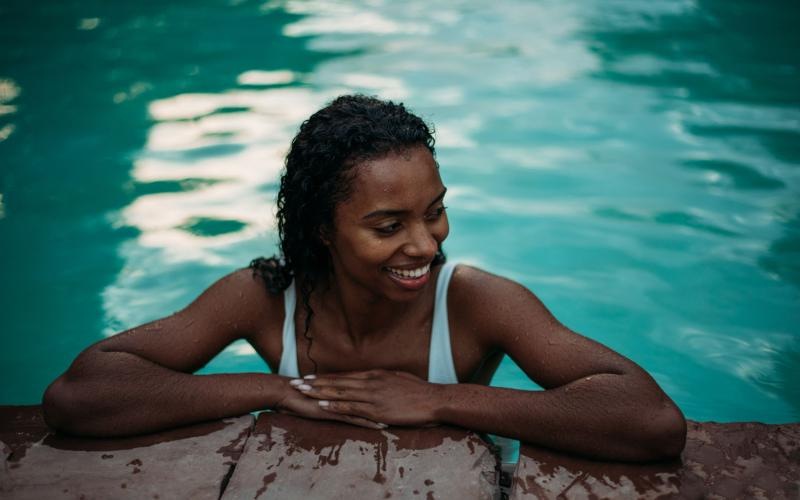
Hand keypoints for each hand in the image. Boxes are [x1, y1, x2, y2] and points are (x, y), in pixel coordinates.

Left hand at [289, 370, 444, 426]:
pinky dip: (335, 405)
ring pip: (340, 392)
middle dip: (314, 382)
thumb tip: (373, 379)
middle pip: (336, 382)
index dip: (325, 377)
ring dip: (318, 392)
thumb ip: (382, 379)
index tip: (309, 376)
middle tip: (296, 382)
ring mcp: (372, 395)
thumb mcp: (398, 378)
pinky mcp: (377, 410)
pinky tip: (322, 404)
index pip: (344, 375)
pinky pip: (351, 407)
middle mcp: (370, 382)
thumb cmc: (419, 391)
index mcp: (375, 374)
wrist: (433, 399)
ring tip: (301, 392)